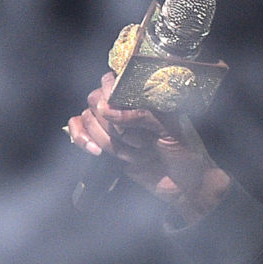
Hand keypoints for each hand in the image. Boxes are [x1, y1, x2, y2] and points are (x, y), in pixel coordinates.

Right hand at [65, 72, 231, 222]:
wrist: (185, 185)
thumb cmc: (185, 152)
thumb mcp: (171, 129)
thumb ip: (142, 115)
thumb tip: (108, 110)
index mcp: (144, 95)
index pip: (114, 79)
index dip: (112, 94)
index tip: (117, 110)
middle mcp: (124, 105)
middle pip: (96, 99)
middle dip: (114, 124)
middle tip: (141, 141)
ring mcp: (111, 124)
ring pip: (88, 118)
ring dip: (109, 140)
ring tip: (137, 153)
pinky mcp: (102, 142)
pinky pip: (77, 130)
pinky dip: (82, 138)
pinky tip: (96, 152)